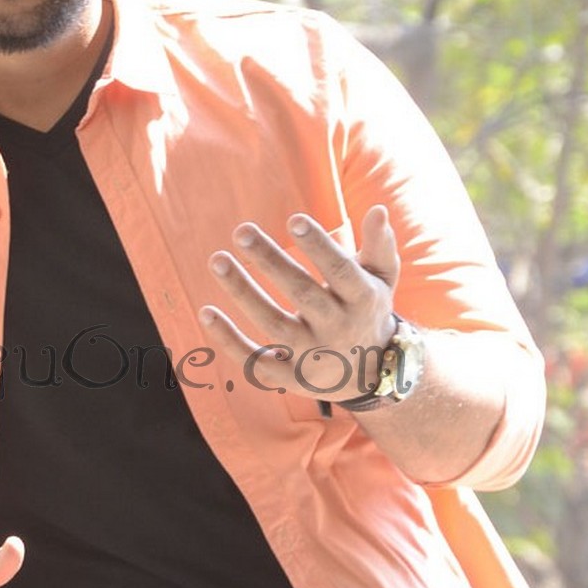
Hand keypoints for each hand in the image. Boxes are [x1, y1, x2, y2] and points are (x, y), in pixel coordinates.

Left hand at [199, 206, 399, 402]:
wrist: (371, 373)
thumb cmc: (368, 309)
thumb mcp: (381, 278)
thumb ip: (379, 245)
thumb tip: (378, 210)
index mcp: (362, 299)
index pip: (341, 271)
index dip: (319, 246)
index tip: (294, 219)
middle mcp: (338, 328)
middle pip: (302, 294)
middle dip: (272, 262)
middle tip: (242, 231)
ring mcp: (313, 355)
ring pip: (274, 324)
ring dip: (243, 293)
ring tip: (218, 260)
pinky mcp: (289, 377)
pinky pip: (255, 359)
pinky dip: (229, 340)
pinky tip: (206, 312)